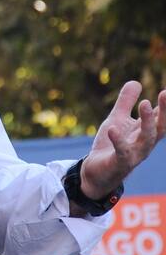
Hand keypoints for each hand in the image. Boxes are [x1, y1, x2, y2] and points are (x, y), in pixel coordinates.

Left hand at [80, 81, 165, 199]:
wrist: (95, 172)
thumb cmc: (110, 145)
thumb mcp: (117, 119)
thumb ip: (125, 103)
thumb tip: (136, 82)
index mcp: (144, 133)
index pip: (159, 118)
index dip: (164, 106)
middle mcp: (143, 144)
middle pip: (159, 128)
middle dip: (163, 112)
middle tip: (165, 93)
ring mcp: (133, 154)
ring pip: (146, 139)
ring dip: (148, 121)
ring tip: (145, 103)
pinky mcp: (119, 163)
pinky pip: (122, 151)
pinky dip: (118, 140)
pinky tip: (113, 128)